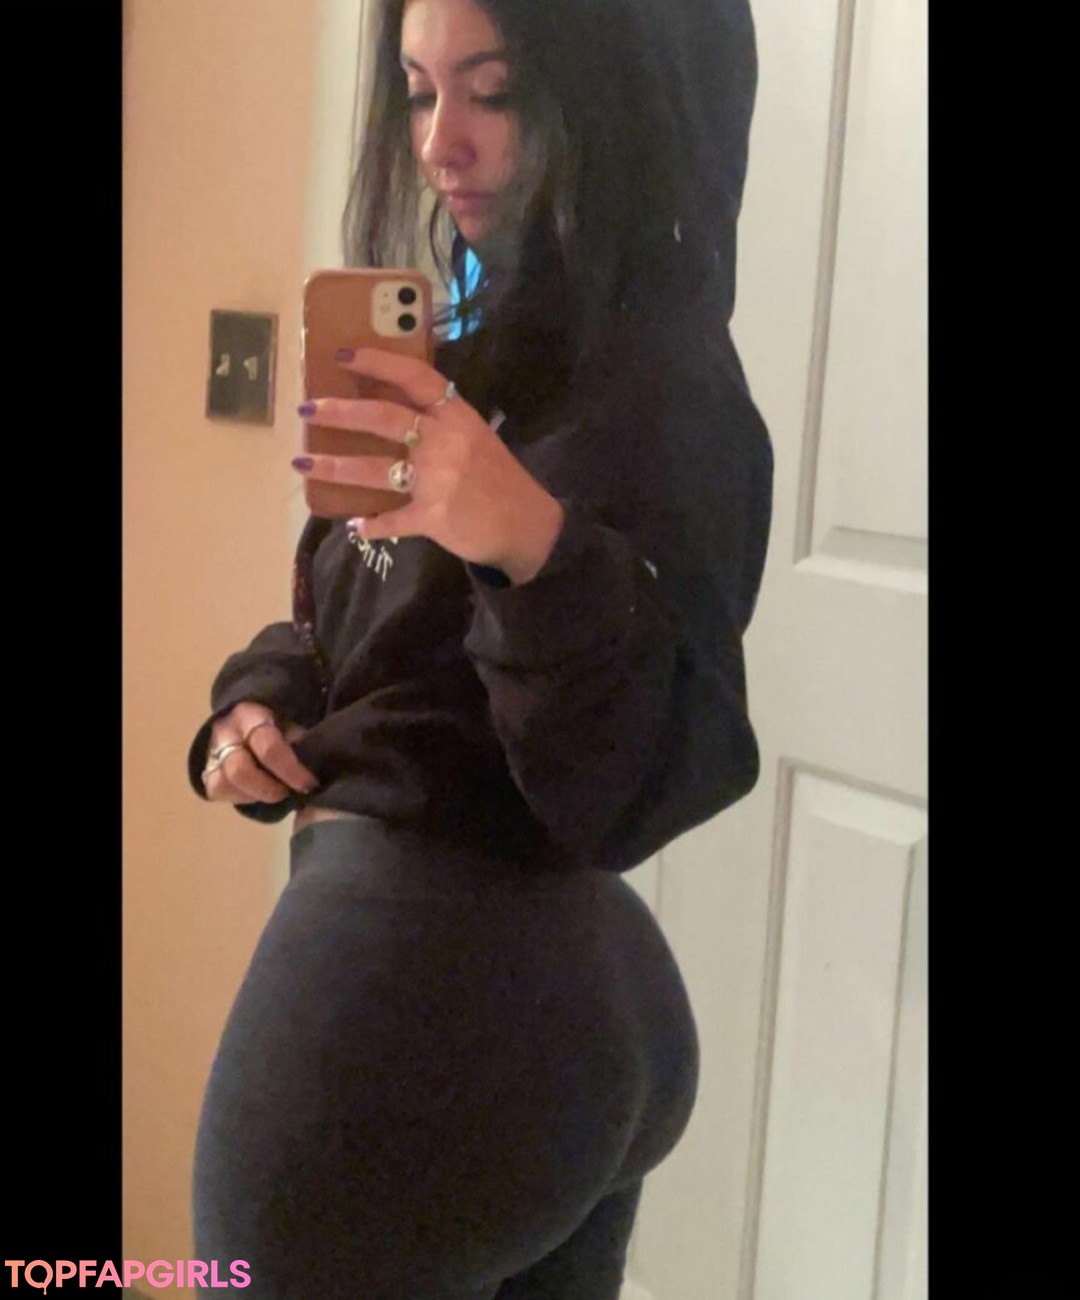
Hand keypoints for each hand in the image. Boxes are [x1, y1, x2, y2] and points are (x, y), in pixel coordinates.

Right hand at [201, 702, 318, 804]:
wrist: (250, 717)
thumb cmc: (280, 721)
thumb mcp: (294, 723)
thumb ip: (302, 741)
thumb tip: (314, 765)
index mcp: (250, 714)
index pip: (267, 746)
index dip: (290, 770)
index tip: (310, 783)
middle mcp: (225, 732)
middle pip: (238, 769)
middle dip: (268, 788)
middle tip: (289, 792)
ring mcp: (211, 751)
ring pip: (221, 783)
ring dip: (253, 794)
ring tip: (275, 792)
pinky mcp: (206, 769)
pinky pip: (215, 791)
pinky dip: (239, 797)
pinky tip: (257, 792)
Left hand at [293, 348, 564, 584]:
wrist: (529, 526)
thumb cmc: (499, 480)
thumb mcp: (476, 438)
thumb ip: (439, 424)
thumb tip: (387, 414)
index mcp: (457, 415)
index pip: (414, 376)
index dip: (376, 362)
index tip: (342, 355)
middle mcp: (445, 441)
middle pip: (382, 417)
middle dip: (338, 412)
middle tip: (307, 409)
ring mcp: (438, 479)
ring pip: (373, 468)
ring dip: (334, 467)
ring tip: (303, 463)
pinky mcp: (433, 517)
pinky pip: (391, 520)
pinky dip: (371, 525)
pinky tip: (354, 526)